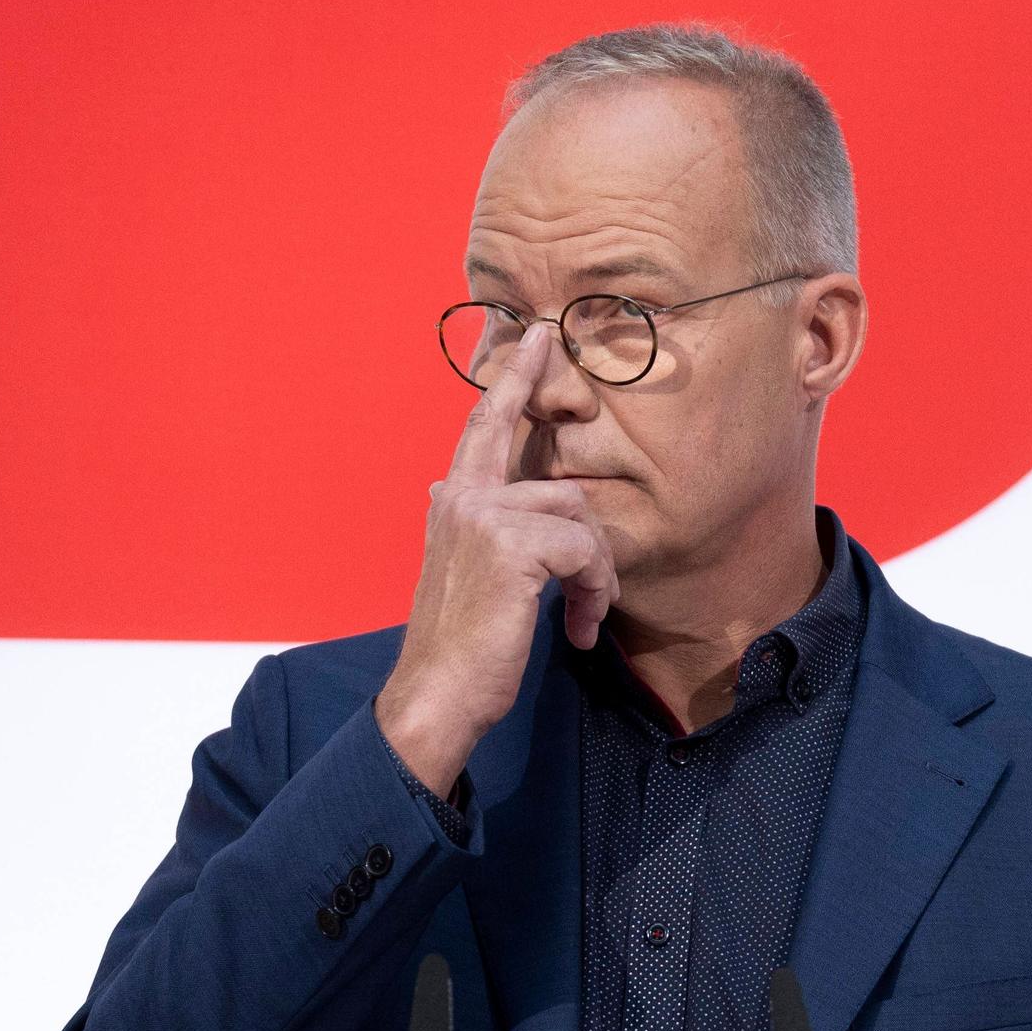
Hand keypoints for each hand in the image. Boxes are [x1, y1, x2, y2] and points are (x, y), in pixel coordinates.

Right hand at [374, 323, 619, 795]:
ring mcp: (485, 514)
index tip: (539, 336)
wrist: (436, 694)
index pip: (486, 425)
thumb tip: (515, 514)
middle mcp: (463, 495)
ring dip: (595, 576)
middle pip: (560, 484)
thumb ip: (489, 533)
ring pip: (580, 518)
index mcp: (453, 500)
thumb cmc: (460, 646)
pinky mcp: (512, 543)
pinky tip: (578, 629)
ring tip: (583, 620)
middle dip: (590, 544)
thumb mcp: (472, 577)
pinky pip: (584, 550)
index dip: (515, 380)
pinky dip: (593, 592)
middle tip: (594, 595)